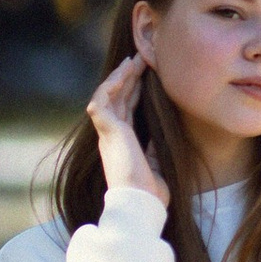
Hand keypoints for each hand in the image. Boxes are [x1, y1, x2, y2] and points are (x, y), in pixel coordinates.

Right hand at [86, 54, 168, 205]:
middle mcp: (112, 135)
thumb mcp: (155, 162)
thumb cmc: (151, 191)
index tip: (146, 75)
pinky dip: (109, 87)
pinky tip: (122, 74)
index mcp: (122, 142)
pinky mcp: (107, 131)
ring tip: (133, 60)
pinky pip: (101, 102)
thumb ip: (153, 146)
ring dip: (119, 76)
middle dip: (128, 77)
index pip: (126, 109)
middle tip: (141, 58)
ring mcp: (108, 133)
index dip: (134, 90)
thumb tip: (160, 136)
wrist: (142, 203)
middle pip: (117, 98)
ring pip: (108, 96)